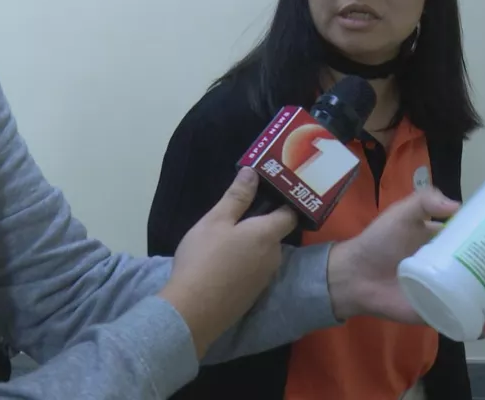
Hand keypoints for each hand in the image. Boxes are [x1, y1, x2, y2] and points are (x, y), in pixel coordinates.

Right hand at [158, 167, 296, 357]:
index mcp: (268, 234)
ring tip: (225, 239)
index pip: (291, 213)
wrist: (193, 311)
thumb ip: (237, 196)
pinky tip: (223, 264)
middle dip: (260, 224)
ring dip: (251, 245)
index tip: (272, 191)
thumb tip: (253, 172)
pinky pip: (254, 271)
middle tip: (237, 215)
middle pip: (275, 233)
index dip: (285, 201)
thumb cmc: (204, 259)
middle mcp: (274, 256)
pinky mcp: (254, 295)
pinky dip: (244, 263)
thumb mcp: (215, 221)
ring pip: (263, 253)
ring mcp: (265, 278)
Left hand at [326, 188, 484, 338]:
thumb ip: (427, 200)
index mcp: (455, 245)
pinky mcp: (436, 314)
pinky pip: (462, 322)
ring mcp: (449, 294)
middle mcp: (458, 270)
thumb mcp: (405, 211)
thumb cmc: (381, 239)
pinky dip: (476, 326)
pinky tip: (483, 324)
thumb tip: (458, 205)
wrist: (354, 272)